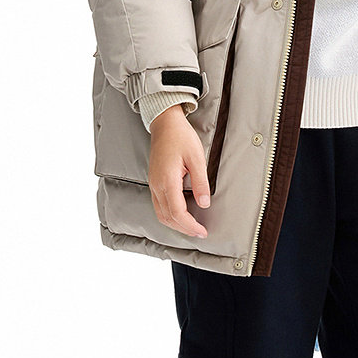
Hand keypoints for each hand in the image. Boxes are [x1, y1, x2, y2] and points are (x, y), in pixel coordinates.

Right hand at [148, 105, 210, 238]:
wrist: (164, 124)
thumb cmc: (181, 137)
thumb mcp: (197, 157)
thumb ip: (200, 182)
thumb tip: (204, 203)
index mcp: (167, 180)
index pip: (177, 212)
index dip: (190, 225)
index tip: (202, 231)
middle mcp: (157, 185)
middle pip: (167, 217)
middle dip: (184, 229)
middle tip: (200, 233)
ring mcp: (153, 184)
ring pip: (161, 214)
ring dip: (176, 224)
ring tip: (191, 227)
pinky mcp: (154, 182)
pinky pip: (159, 206)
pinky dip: (170, 216)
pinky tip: (181, 215)